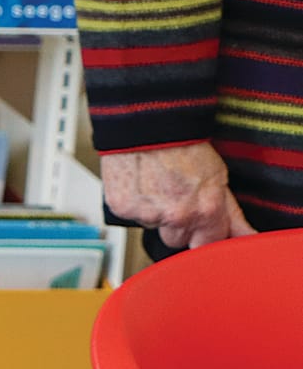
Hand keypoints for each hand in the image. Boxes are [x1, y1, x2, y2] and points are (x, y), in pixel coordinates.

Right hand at [99, 143, 255, 249]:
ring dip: (154, 213)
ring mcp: (147, 214)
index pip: (207, 245)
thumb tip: (245, 235)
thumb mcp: (218, 176)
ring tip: (156, 186)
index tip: (201, 222)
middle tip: (175, 198)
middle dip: (177, 226)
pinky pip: (130, 216)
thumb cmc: (183, 145)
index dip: (204, 232)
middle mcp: (176, 217)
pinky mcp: (122, 208)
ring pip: (152, 227)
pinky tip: (140, 184)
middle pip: (177, 240)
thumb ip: (231, 213)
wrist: (148, 124)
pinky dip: (134, 203)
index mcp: (205, 212)